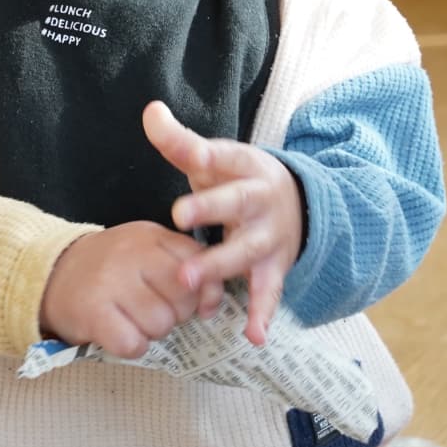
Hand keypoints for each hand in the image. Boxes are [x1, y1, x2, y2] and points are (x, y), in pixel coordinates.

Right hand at [39, 221, 209, 358]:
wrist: (51, 275)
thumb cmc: (109, 269)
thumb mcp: (145, 252)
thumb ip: (182, 267)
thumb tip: (210, 302)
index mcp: (149, 236)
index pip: (197, 262)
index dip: (205, 290)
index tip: (197, 302)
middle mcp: (131, 254)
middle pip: (182, 298)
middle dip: (175, 313)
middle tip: (152, 308)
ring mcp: (110, 282)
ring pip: (161, 324)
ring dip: (151, 331)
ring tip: (132, 318)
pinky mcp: (93, 313)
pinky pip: (134, 343)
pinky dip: (131, 345)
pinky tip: (119, 332)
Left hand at [143, 100, 304, 345]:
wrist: (296, 203)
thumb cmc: (238, 179)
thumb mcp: (214, 157)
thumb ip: (179, 141)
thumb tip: (150, 111)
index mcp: (243, 167)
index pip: (220, 157)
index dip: (202, 155)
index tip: (188, 155)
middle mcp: (259, 200)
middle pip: (236, 203)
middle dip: (210, 210)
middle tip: (178, 217)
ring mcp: (268, 236)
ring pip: (246, 251)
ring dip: (219, 266)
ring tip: (189, 280)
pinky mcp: (274, 267)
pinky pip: (268, 291)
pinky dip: (262, 313)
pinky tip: (254, 335)